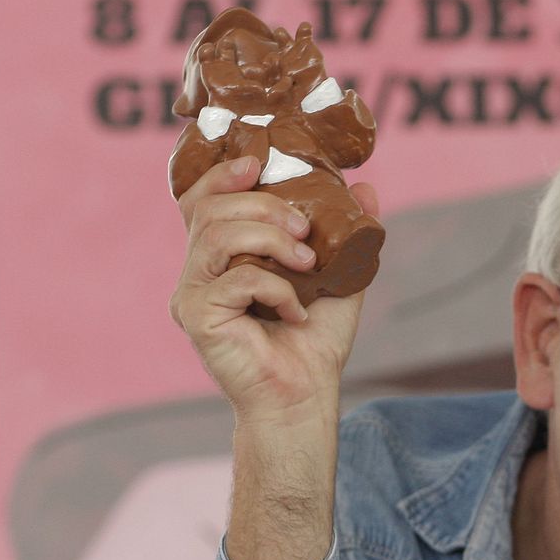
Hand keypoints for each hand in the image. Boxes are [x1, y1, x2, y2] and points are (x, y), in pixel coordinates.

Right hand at [168, 155, 379, 423]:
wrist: (305, 395)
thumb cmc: (314, 341)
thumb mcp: (340, 276)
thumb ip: (348, 233)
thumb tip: (366, 188)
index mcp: (222, 257)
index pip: (203, 201)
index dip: (222, 175)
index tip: (258, 165)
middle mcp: (199, 271)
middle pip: (211, 210)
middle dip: (264, 206)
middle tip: (303, 229)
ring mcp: (192, 293)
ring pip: (217, 235)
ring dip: (270, 239)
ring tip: (306, 264)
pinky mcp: (197, 316)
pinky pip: (235, 279)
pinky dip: (275, 287)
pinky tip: (296, 311)